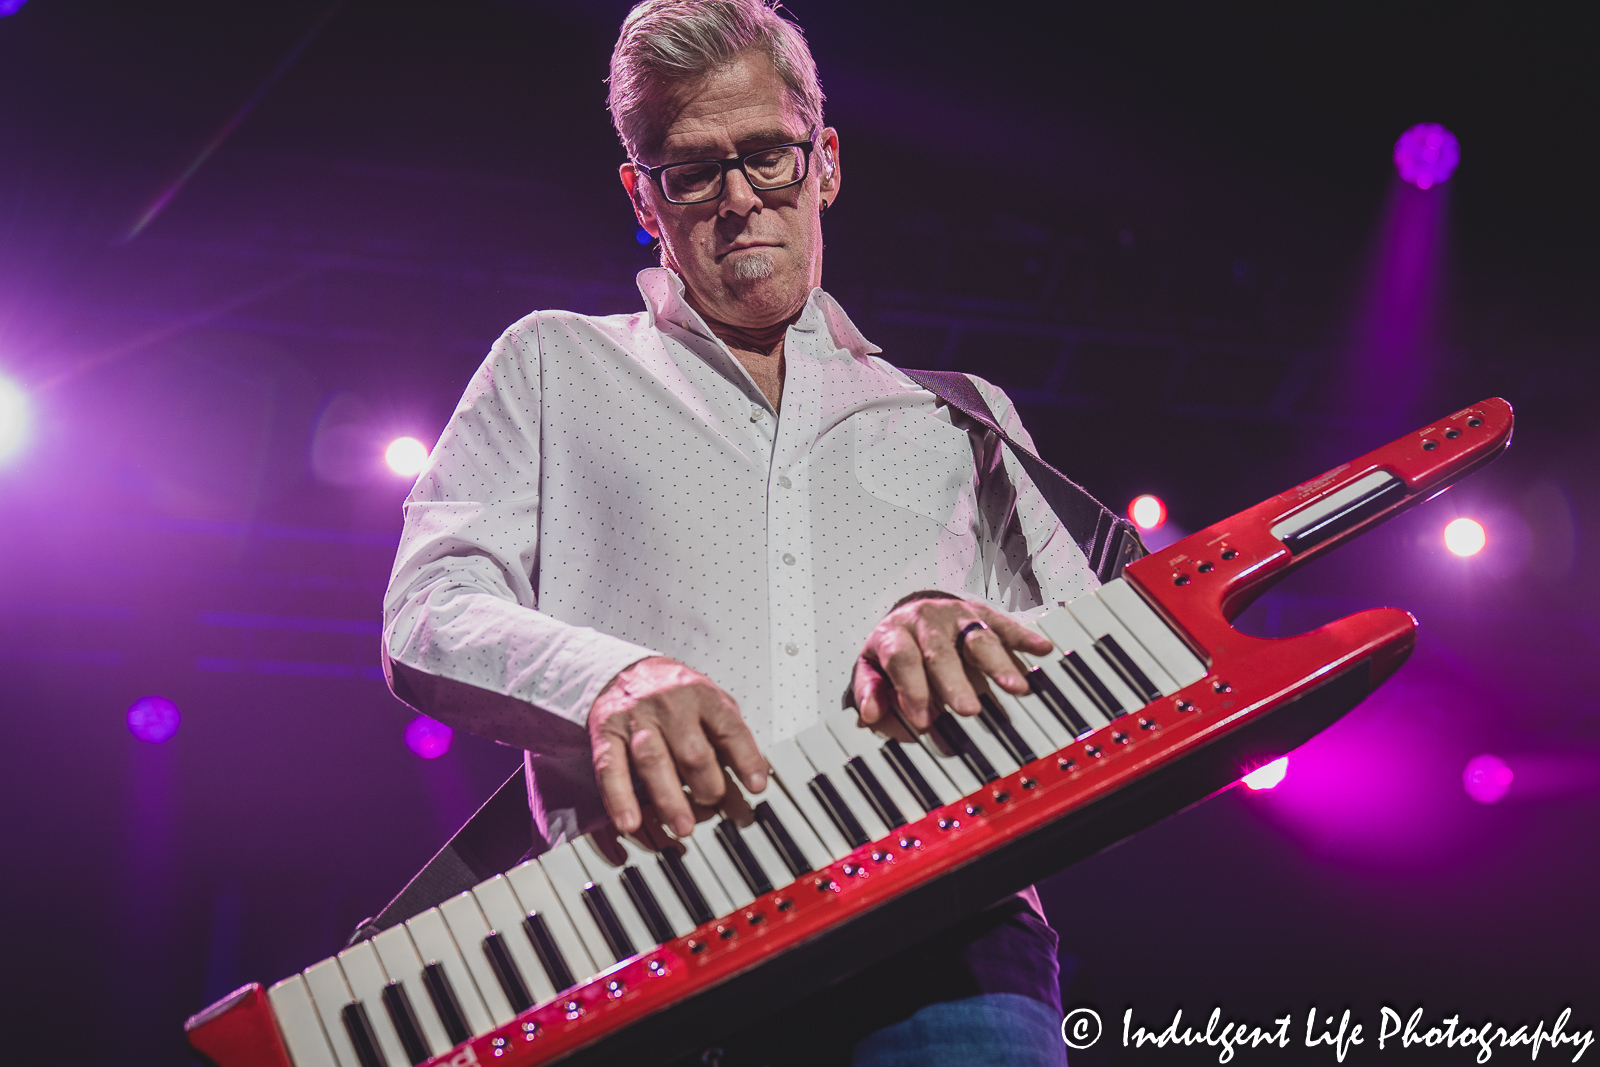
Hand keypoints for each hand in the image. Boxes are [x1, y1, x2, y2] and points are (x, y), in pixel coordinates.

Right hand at [589, 656, 766, 838]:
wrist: (626, 668)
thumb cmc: (675, 695)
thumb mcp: (710, 702)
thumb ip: (729, 737)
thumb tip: (754, 782)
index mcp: (703, 696)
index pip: (729, 728)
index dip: (746, 758)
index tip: (757, 786)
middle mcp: (670, 706)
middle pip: (692, 750)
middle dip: (706, 785)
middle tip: (712, 805)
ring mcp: (637, 719)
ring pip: (653, 761)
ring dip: (669, 798)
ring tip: (683, 827)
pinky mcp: (607, 733)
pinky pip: (611, 768)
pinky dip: (620, 798)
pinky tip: (630, 823)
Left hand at [852, 596, 1053, 736]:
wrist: (911, 613)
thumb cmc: (893, 649)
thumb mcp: (871, 668)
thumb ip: (870, 690)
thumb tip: (870, 713)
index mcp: (895, 634)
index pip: (903, 660)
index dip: (912, 690)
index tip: (923, 720)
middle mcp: (927, 621)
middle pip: (941, 651)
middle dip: (955, 682)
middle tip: (968, 710)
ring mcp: (957, 616)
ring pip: (978, 637)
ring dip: (997, 664)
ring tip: (1016, 688)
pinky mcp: (982, 614)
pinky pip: (1004, 624)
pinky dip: (1024, 637)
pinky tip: (1042, 650)